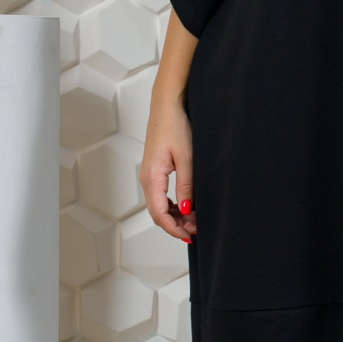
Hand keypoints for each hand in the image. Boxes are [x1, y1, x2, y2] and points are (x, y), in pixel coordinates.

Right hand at [143, 98, 196, 243]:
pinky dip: (172, 205)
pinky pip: (160, 195)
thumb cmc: (174, 126)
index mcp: (152, 177)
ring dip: (175, 215)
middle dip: (176, 225)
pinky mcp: (155, 170)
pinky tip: (186, 205)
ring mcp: (149, 175)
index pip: (159, 214)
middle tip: (196, 230)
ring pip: (159, 205)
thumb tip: (187, 209)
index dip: (174, 229)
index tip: (189, 235)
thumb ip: (186, 186)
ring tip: (194, 219)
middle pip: (157, 213)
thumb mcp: (187, 158)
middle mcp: (146, 178)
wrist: (167, 106)